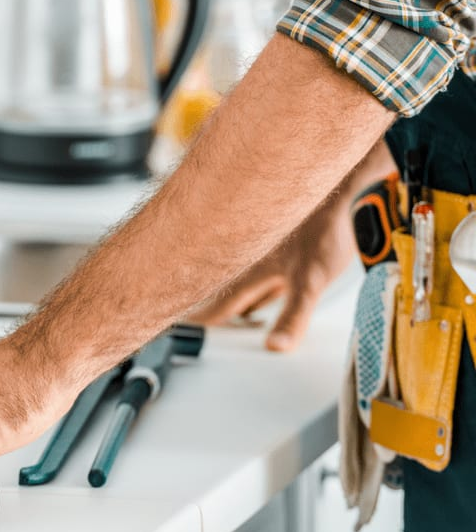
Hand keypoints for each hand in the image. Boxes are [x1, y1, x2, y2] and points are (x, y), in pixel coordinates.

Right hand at [187, 190, 356, 351]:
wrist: (346, 185)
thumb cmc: (326, 225)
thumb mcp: (310, 280)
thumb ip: (293, 315)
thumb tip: (275, 346)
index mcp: (251, 270)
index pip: (219, 304)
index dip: (203, 320)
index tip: (185, 331)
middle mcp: (254, 258)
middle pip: (230, 290)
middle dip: (217, 308)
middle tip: (201, 322)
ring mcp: (271, 248)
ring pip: (247, 277)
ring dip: (241, 293)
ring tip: (233, 310)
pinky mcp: (289, 240)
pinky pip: (267, 266)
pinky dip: (266, 281)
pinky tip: (272, 283)